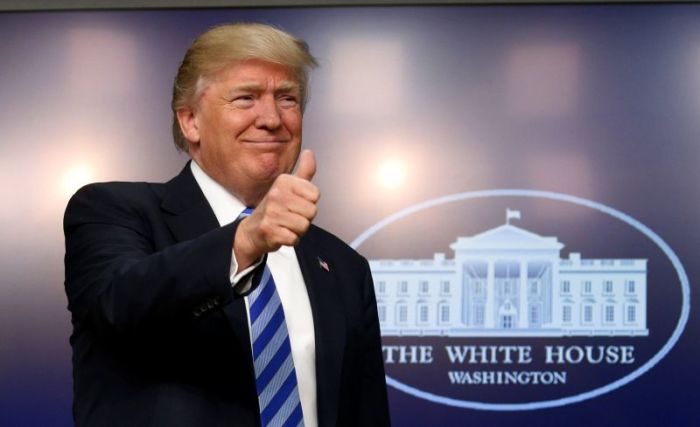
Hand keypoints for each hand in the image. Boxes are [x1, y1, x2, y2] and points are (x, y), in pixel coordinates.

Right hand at [234, 149, 319, 269]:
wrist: (252, 231)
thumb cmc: (274, 209)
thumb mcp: (289, 187)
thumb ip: (304, 172)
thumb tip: (310, 152)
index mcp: (283, 181)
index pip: (315, 195)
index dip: (308, 203)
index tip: (295, 204)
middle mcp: (276, 194)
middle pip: (312, 211)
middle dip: (304, 218)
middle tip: (289, 216)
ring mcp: (271, 212)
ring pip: (304, 225)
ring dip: (297, 230)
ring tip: (285, 225)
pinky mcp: (269, 230)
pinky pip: (294, 238)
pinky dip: (290, 240)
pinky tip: (281, 234)